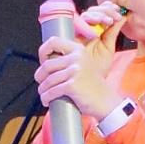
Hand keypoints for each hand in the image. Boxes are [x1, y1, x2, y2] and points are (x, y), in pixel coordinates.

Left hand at [35, 2, 126, 117]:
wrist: (105, 101)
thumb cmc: (91, 86)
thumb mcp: (82, 65)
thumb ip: (68, 60)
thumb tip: (45, 61)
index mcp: (78, 50)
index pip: (53, 42)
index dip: (43, 52)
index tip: (43, 62)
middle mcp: (76, 58)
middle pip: (47, 65)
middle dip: (39, 76)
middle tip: (41, 83)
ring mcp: (75, 71)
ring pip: (48, 80)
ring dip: (42, 90)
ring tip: (44, 94)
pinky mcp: (72, 85)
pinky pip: (52, 91)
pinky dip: (46, 97)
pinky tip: (47, 101)